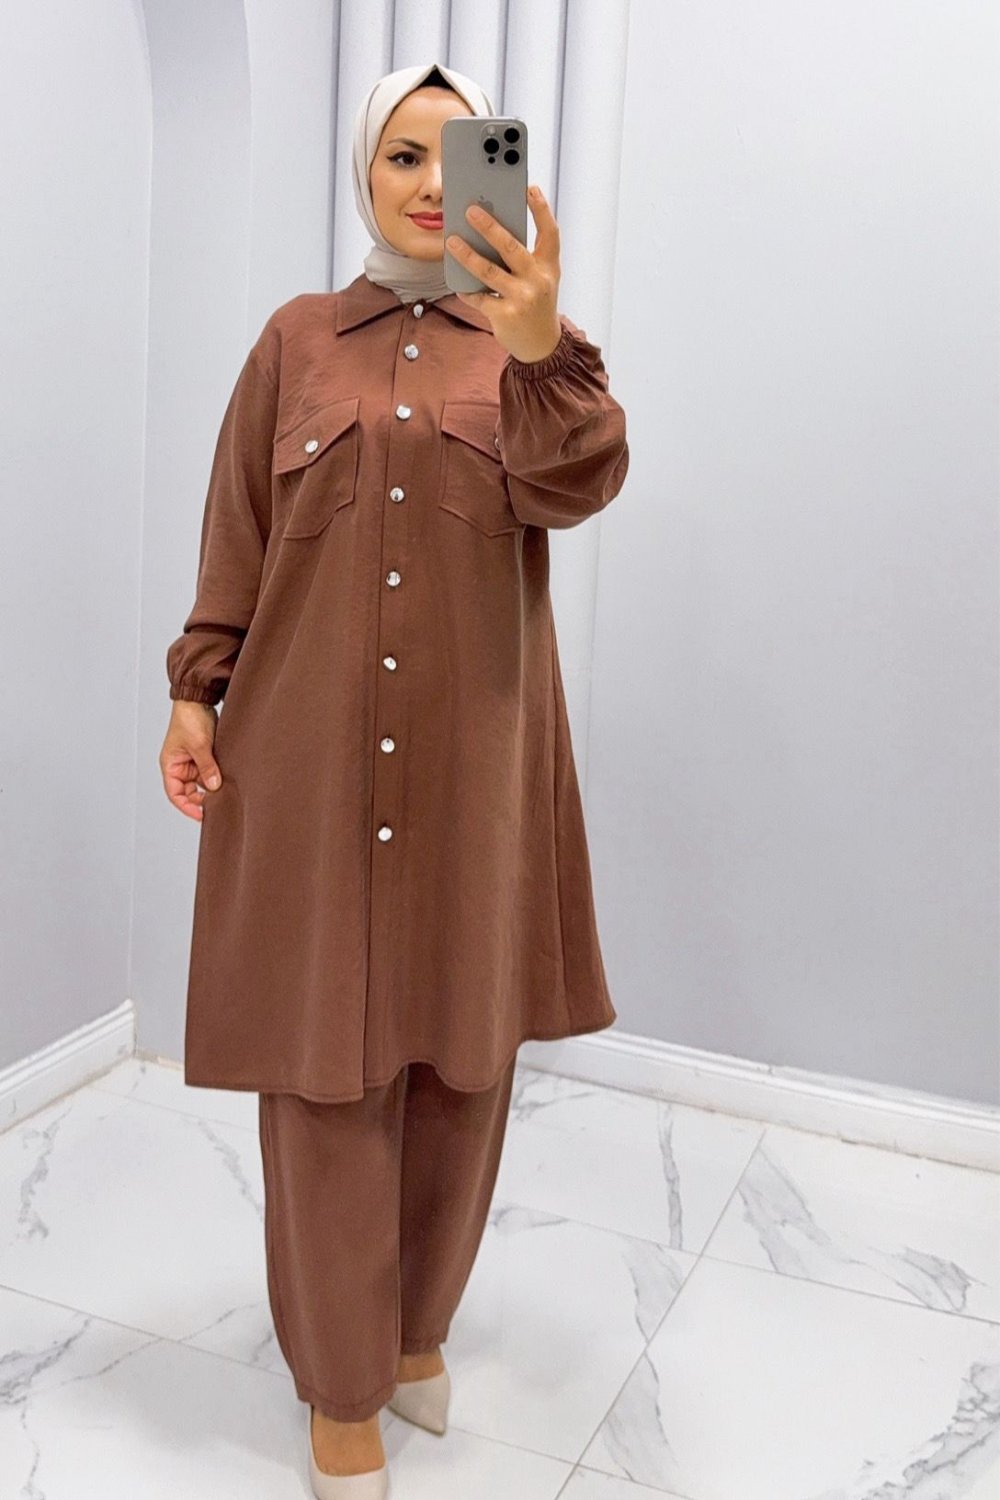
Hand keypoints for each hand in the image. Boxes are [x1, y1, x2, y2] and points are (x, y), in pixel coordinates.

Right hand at [160, 701, 222, 820]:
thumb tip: (214, 786)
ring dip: (211, 787)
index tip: (201, 815)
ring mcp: (192, 762)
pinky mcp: (204, 756)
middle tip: (218, 805)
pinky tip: (227, 781)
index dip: (187, 806)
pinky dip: (217, 777)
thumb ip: (207, 767)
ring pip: (201, 783)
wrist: (198, 699)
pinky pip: (210, 772)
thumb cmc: (189, 719)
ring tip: (225, 793)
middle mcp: (180, 766)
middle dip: (202, 799)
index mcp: (170, 765)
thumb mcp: (199, 745)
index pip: (175, 794)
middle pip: (189, 792)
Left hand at [447, 185, 562, 363]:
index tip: (529, 188)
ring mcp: (522, 299)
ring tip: (452, 240)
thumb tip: (490, 232)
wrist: (541, 345)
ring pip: (489, 272)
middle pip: (511, 247)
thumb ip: (524, 257)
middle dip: (490, 227)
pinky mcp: (505, 316)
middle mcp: (538, 280)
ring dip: (467, 255)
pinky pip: (479, 298)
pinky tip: (457, 281)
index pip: (550, 233)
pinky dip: (466, 289)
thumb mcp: (540, 278)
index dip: (541, 209)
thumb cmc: (536, 304)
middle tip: (470, 210)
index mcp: (549, 266)